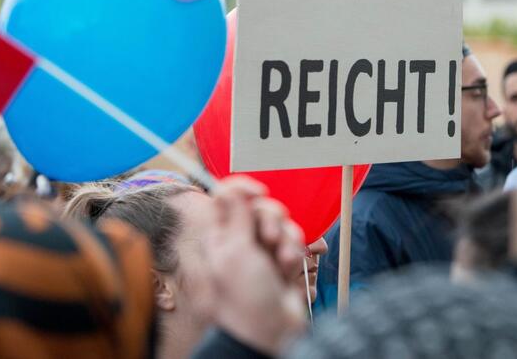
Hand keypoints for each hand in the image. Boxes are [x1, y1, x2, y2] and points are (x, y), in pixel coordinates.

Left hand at [196, 176, 307, 354]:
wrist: (271, 330)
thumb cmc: (245, 298)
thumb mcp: (236, 252)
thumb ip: (236, 216)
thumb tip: (228, 186)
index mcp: (221, 236)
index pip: (228, 197)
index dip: (243, 189)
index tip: (257, 192)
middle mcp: (241, 240)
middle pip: (259, 206)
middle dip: (271, 218)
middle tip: (270, 237)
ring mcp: (263, 250)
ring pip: (280, 222)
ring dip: (287, 238)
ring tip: (283, 260)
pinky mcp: (282, 259)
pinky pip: (294, 240)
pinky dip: (294, 251)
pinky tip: (289, 268)